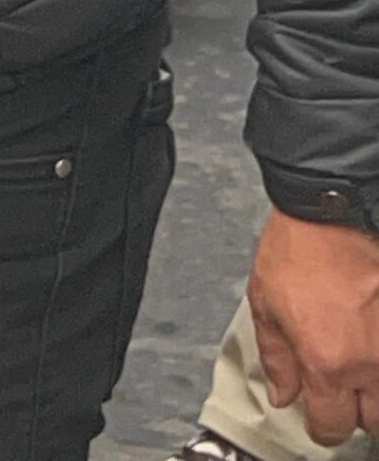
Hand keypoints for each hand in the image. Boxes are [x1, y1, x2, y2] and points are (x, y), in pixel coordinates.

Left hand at [250, 208, 378, 444]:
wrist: (331, 206)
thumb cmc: (298, 247)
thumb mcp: (265, 305)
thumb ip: (276, 359)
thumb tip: (283, 394)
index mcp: (327, 363)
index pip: (332, 428)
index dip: (321, 427)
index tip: (318, 415)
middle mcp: (368, 362)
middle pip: (374, 422)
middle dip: (355, 413)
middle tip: (339, 390)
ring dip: (375, 389)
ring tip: (356, 366)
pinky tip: (367, 337)